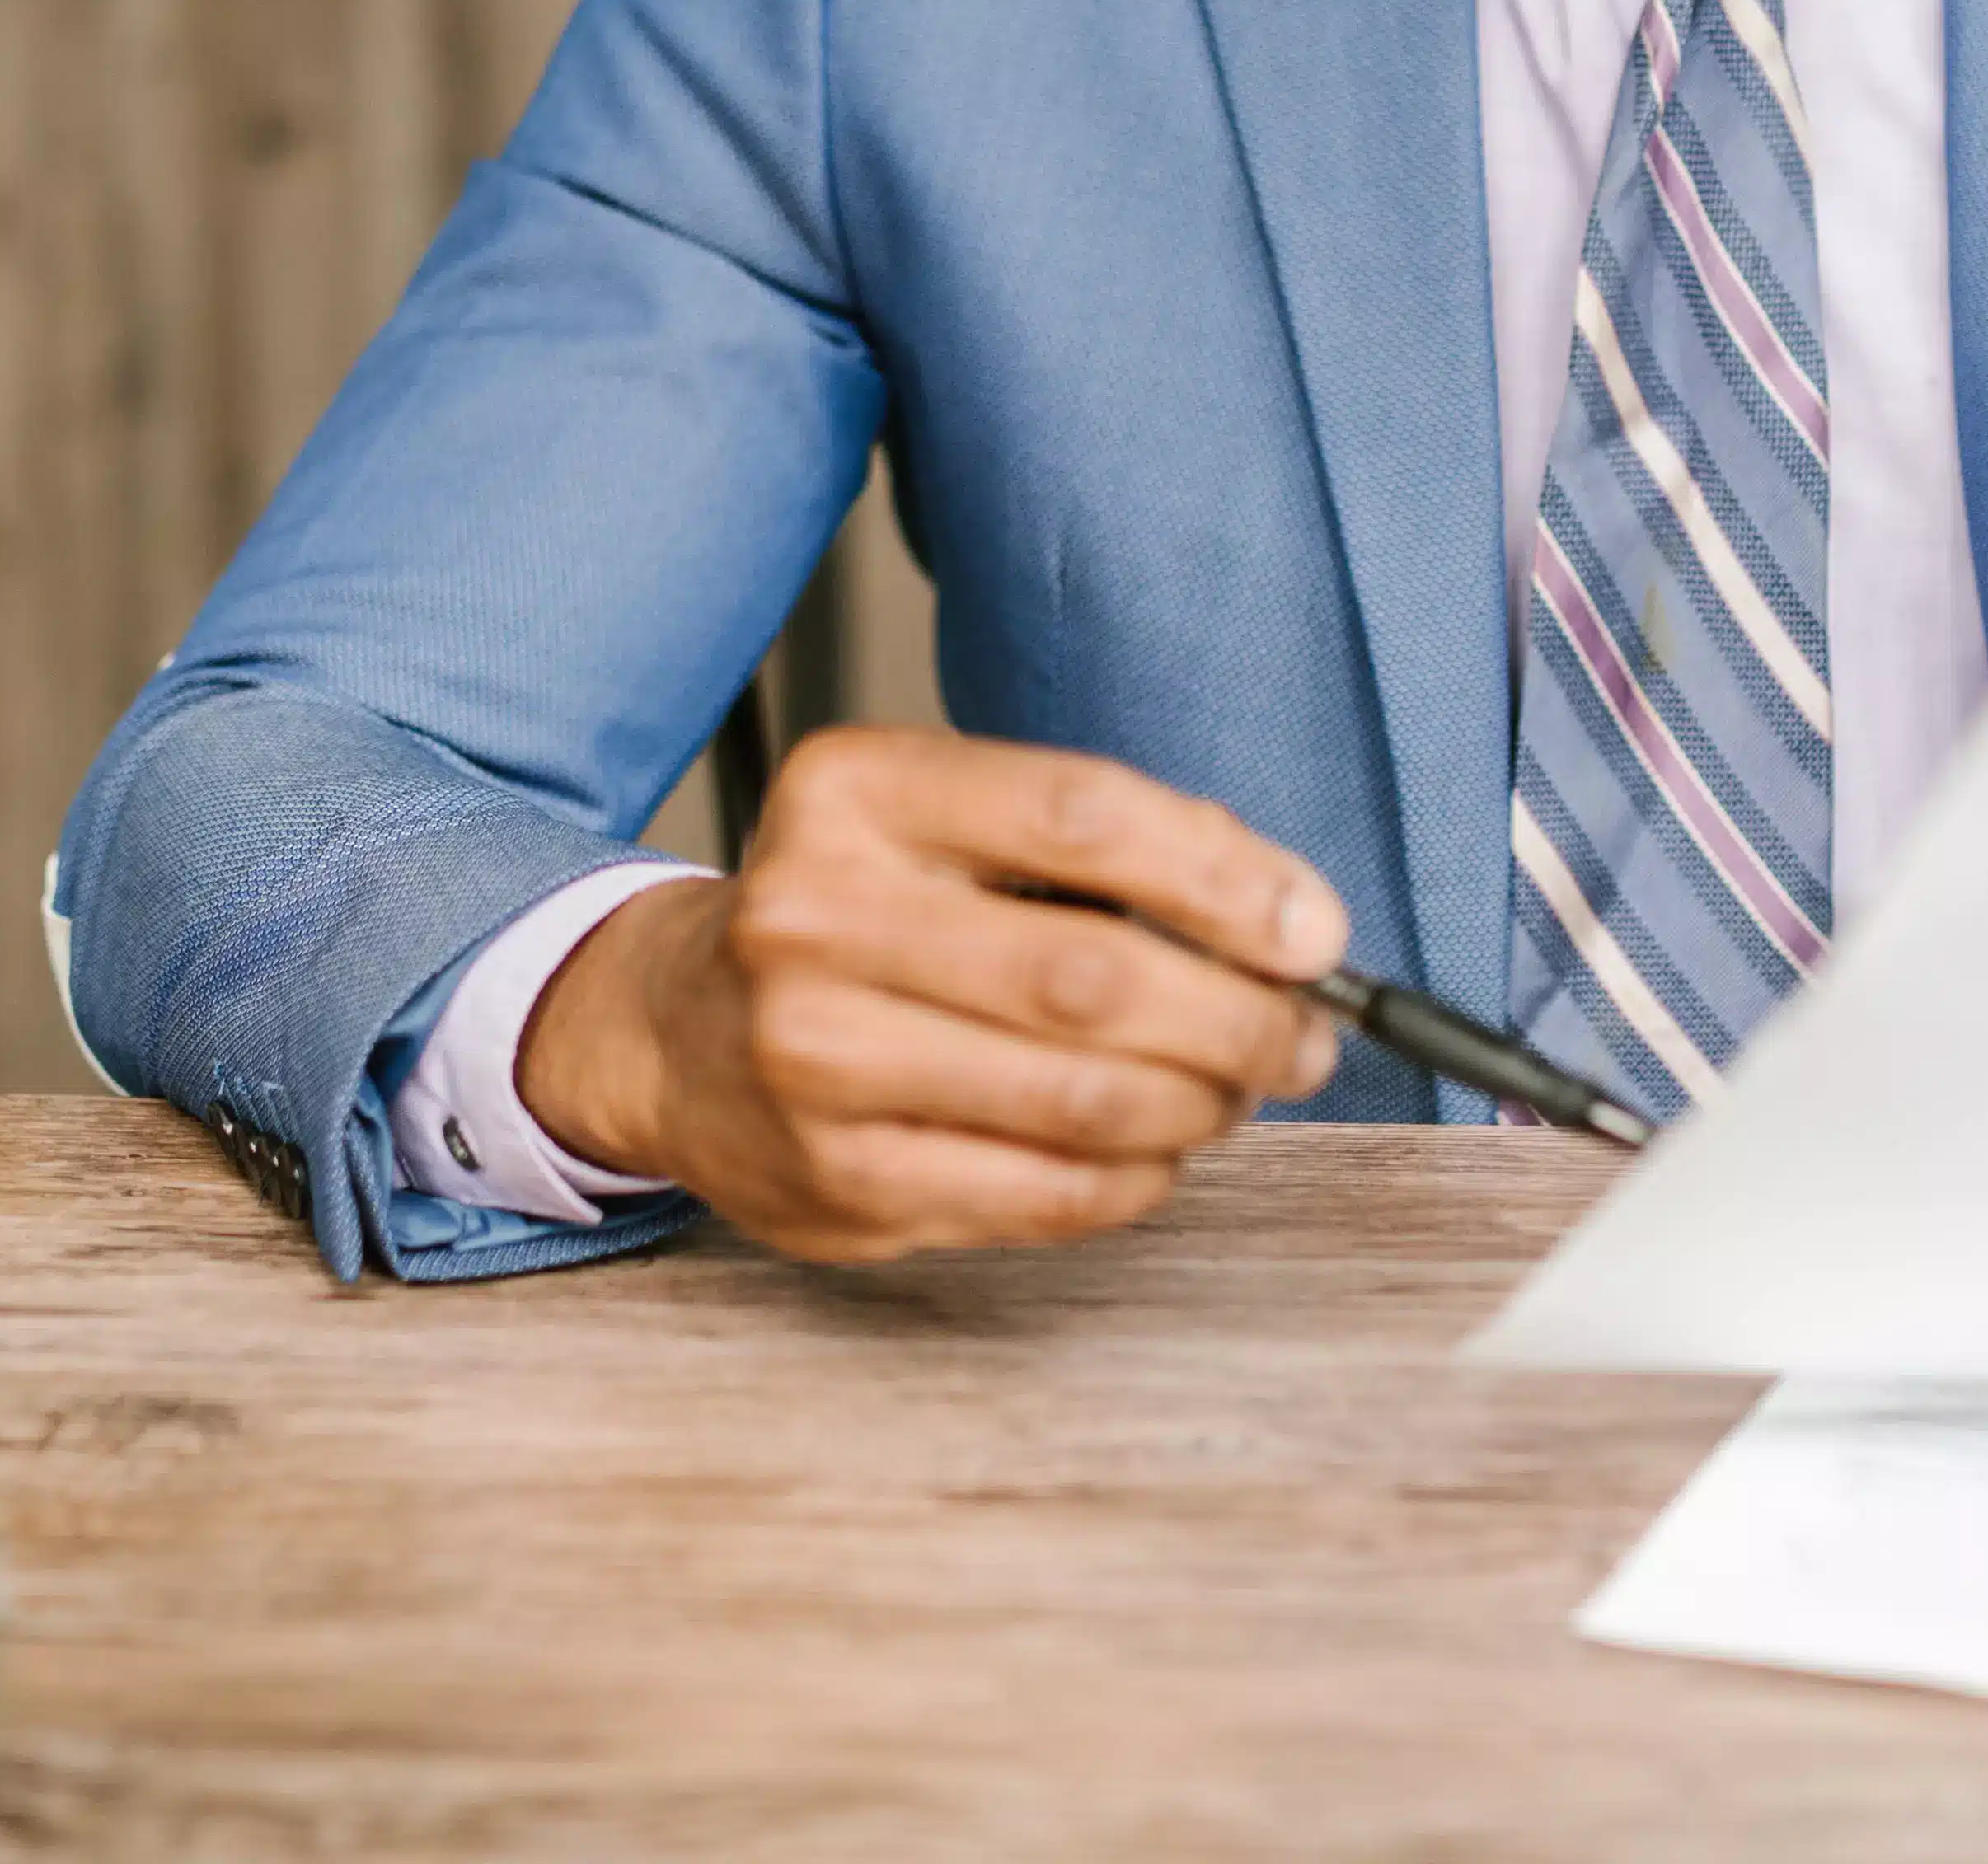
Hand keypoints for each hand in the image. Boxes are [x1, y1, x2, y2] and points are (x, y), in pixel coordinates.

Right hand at [518, 727, 1348, 1265]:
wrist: (673, 1029)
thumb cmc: (858, 915)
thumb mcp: (946, 822)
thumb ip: (1105, 849)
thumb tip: (1290, 925)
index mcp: (856, 791)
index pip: (1082, 815)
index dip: (1228, 877)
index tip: (1314, 931)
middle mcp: (816, 917)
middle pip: (1094, 976)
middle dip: (1241, 1018)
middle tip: (1303, 1036)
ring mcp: (815, 1061)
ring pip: (1083, 1101)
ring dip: (1202, 1105)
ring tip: (1234, 1090)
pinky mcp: (838, 1184)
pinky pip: (1047, 1196)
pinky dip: (1137, 1178)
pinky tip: (1154, 1149)